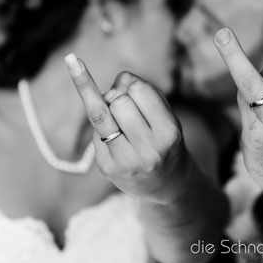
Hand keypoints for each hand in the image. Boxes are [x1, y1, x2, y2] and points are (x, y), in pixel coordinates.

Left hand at [65, 54, 189, 204]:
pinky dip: (101, 127)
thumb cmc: (163, 138)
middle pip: (118, 101)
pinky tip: (114, 138)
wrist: (166, 183)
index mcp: (168, 132)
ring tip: (119, 120)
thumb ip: (144, 89)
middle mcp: (149, 150)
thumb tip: (118, 79)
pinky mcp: (107, 169)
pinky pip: (93, 131)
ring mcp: (126, 162)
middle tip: (127, 110)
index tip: (135, 89)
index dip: (132, 84)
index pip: (138, 89)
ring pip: (100, 114)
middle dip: (118, 98)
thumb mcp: (166, 113)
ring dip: (106, 108)